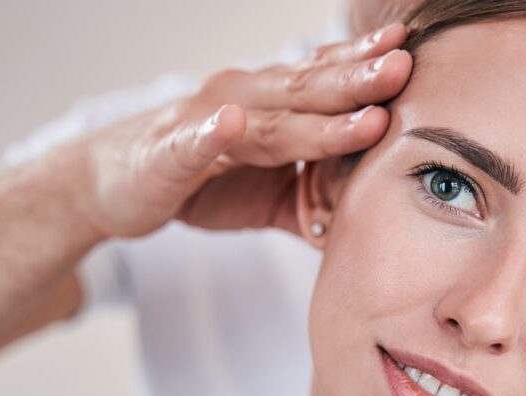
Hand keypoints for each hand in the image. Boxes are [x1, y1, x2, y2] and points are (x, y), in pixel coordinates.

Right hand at [64, 23, 411, 239]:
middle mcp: (241, 101)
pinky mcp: (169, 157)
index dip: (364, 66)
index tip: (412, 52)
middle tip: (404, 64)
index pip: (322, 81)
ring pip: (268, 119)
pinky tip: (232, 123)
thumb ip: (313, 195)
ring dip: (316, 112)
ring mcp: (205, 125)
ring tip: (361, 106)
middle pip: (307, 90)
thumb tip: (369, 213)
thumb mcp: (266, 190)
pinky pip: (193, 144)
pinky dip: (212, 134)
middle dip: (358, 79)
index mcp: (267, 105)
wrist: (112, 186)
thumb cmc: (196, 181)